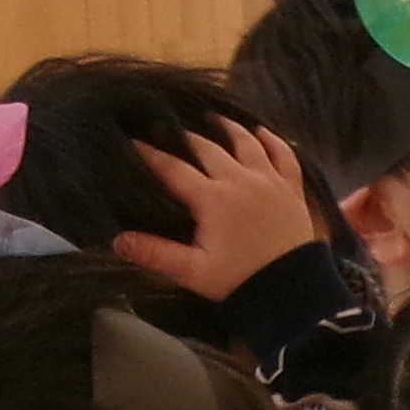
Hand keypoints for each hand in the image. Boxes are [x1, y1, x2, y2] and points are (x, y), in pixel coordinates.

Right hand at [117, 121, 322, 300]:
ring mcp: (269, 181)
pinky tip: (263, 132)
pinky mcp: (292, 189)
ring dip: (229, 128)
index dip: (151, 154)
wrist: (291, 291)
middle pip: (208, 148)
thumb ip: (156, 253)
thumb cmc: (239, 281)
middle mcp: (240, 180)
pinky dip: (273, 140)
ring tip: (215, 118)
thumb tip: (118, 240)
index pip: (174, 169)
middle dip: (187, 137)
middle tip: (172, 128)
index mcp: (212, 199)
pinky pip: (284, 155)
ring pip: (247, 143)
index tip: (133, 141)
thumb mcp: (193, 271)